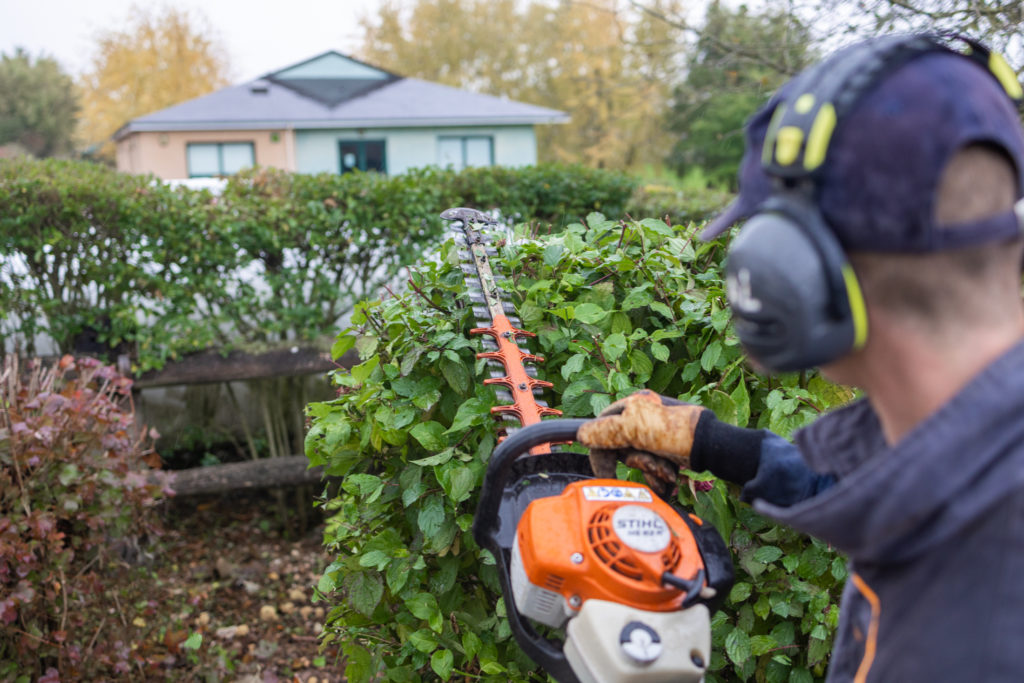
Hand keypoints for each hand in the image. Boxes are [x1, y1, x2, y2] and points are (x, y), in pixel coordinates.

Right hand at [578, 390, 705, 496]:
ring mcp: (652, 433)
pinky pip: (649, 465)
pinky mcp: (662, 448)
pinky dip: (658, 473)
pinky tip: (670, 475)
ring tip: (667, 470)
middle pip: (620, 448)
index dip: (600, 453)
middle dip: (637, 462)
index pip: (601, 430)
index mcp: (630, 406)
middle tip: (651, 466)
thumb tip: (580, 435)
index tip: (605, 474)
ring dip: (650, 469)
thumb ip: (605, 431)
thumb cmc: (675, 432)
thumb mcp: (635, 429)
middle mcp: (639, 417)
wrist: (711, 446)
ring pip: (636, 459)